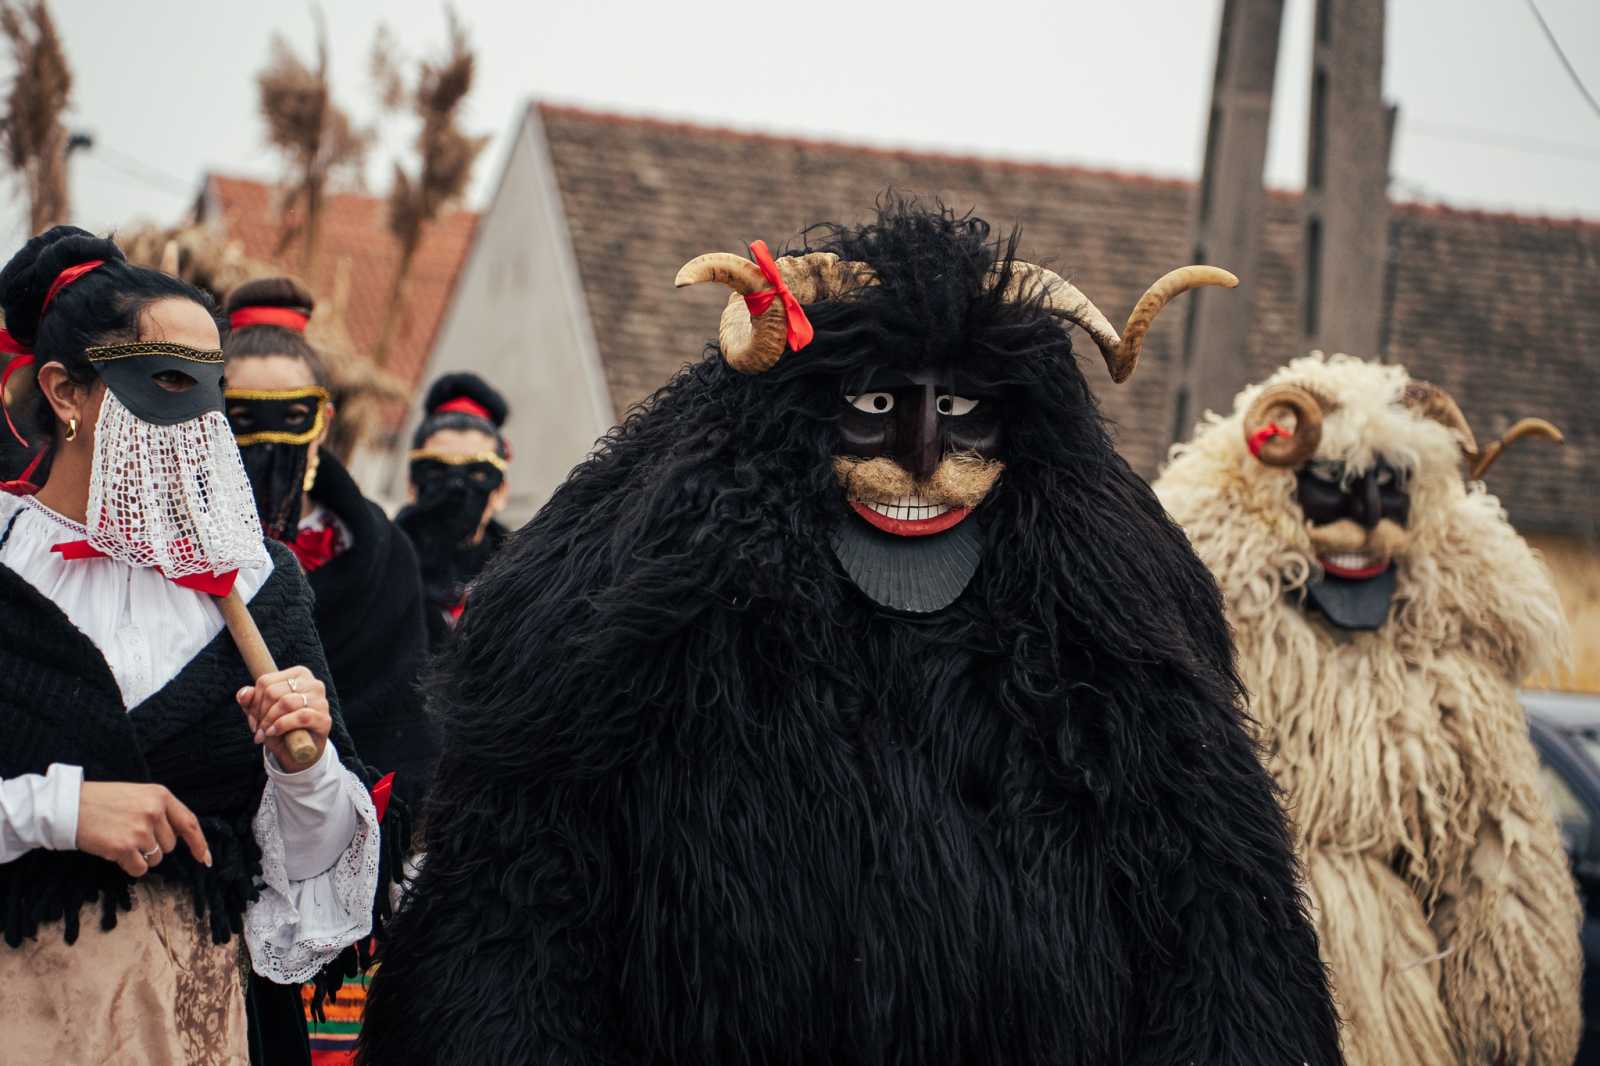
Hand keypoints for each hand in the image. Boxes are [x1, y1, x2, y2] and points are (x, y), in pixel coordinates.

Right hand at [75, 781, 210, 876]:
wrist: (69, 806)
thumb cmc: (103, 801)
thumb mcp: (138, 795)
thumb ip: (160, 811)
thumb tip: (180, 837)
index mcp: (160, 795)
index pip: (190, 823)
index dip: (199, 844)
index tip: (204, 859)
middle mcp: (154, 811)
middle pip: (170, 846)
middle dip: (154, 847)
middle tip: (129, 835)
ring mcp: (140, 830)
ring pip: (156, 859)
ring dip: (140, 856)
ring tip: (120, 839)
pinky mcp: (124, 847)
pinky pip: (140, 869)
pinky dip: (130, 866)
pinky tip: (115, 852)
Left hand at [236, 665, 330, 768]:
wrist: (298, 752)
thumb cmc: (280, 727)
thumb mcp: (260, 712)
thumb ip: (249, 699)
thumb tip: (245, 693)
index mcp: (298, 675)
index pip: (266, 681)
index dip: (253, 702)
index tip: (253, 718)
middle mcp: (313, 683)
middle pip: (273, 692)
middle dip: (260, 713)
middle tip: (258, 729)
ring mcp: (321, 701)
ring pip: (286, 702)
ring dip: (269, 721)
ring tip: (265, 732)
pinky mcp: (324, 718)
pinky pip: (299, 716)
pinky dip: (282, 726)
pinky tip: (274, 733)